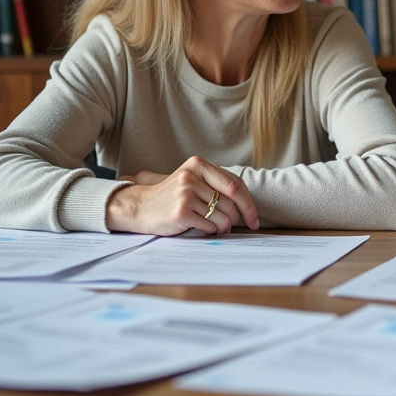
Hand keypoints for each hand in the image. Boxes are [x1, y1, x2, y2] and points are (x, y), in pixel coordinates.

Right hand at [106, 156, 259, 235]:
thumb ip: (217, 184)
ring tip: (215, 227)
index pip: (235, 185)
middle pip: (231, 203)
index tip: (254, 220)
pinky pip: (209, 226)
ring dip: (223, 227)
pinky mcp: (181, 211)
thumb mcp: (193, 180)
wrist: (140, 206)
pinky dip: (210, 231)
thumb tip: (247, 203)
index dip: (249, 205)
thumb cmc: (173, 196)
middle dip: (235, 219)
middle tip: (230, 226)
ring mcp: (185, 193)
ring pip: (222, 216)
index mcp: (198, 165)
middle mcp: (192, 176)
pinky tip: (202, 228)